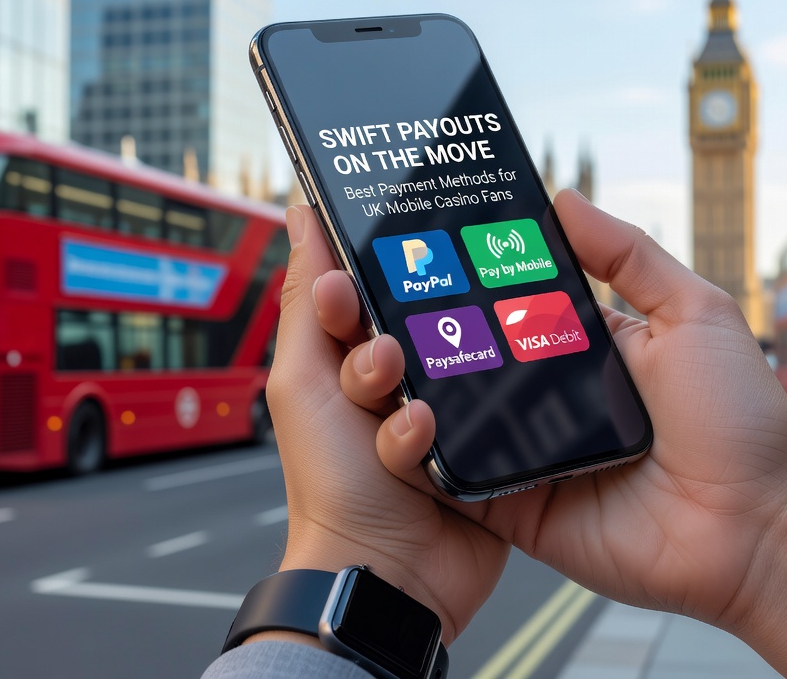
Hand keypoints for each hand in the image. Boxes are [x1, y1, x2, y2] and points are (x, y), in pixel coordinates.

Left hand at [260, 206, 507, 644]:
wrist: (387, 573)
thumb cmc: (329, 484)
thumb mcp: (302, 383)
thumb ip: (307, 303)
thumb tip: (300, 213)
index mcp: (342, 360)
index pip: (361, 288)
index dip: (359, 275)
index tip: (359, 281)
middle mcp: (391, 380)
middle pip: (416, 316)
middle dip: (398, 335)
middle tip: (385, 360)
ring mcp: (438, 409)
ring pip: (456, 355)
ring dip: (425, 384)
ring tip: (405, 413)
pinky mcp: (479, 440)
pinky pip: (486, 403)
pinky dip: (448, 426)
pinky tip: (425, 445)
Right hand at [318, 190, 786, 677]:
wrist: (754, 530)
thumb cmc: (741, 421)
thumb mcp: (697, 314)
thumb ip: (630, 257)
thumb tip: (565, 199)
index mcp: (591, 348)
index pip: (516, 302)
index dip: (472, 275)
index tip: (422, 242)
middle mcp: (555, 398)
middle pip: (476, 356)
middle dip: (430, 329)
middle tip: (377, 295)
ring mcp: (532, 454)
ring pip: (454, 414)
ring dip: (417, 387)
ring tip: (376, 353)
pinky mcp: (516, 507)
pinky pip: (457, 479)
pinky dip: (424, 455)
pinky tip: (396, 421)